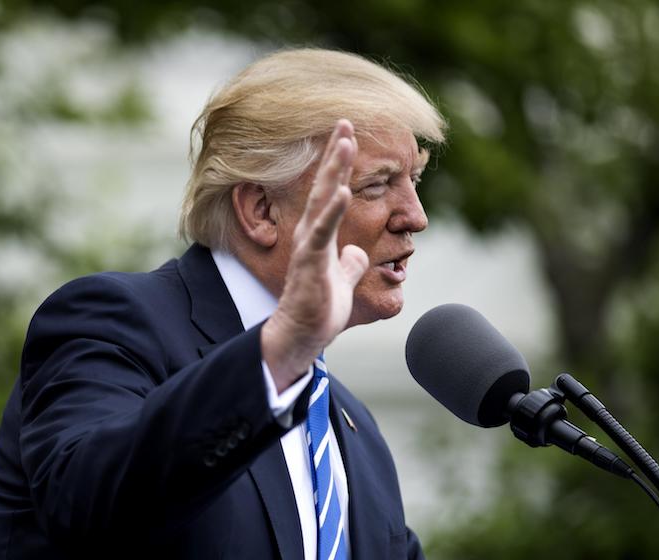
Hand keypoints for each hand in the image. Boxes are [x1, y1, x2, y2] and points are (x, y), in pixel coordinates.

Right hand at [261, 119, 369, 388]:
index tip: (348, 134)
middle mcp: (311, 235)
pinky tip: (340, 191)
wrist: (300, 337)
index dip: (338, 163)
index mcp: (319, 236)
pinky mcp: (311, 264)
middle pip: (323, 185)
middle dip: (335, 154)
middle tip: (345, 122)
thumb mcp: (340, 281)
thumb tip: (358, 255)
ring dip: (333, 171)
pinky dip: (331, 211)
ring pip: (321, 201)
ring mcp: (309, 247)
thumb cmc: (317, 311)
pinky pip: (322, 233)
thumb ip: (349, 264)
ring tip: (345, 143)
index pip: (329, 191)